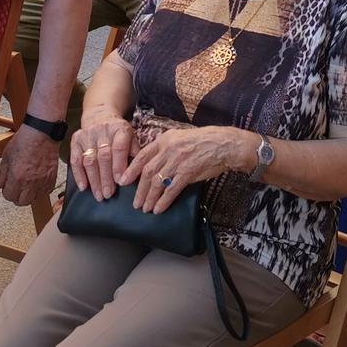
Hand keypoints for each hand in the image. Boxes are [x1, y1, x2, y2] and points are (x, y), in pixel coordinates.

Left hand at [0, 124, 59, 206]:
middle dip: (16, 197)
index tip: (7, 186)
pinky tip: (36, 183)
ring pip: (34, 199)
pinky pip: (45, 192)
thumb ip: (1, 175)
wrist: (41, 133)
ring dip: (28, 195)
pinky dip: (40, 190)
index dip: (6, 191)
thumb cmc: (24, 141)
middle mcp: (31, 183)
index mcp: (17, 177)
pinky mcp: (52, 178)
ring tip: (26, 185)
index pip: (9, 196)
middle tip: (15, 188)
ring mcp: (42, 181)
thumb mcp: (7, 157)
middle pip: (22, 202)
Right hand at [68, 115, 133, 197]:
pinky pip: (75, 159)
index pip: (119, 148)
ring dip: (93, 179)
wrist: (101, 116)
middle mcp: (103, 131)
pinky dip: (78, 174)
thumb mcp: (132, 138)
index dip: (119, 166)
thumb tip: (137, 175)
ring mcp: (88, 135)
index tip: (120, 182)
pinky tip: (83, 186)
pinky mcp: (76, 139)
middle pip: (103, 156)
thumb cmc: (119, 133)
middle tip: (108, 194)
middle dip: (106, 178)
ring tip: (98, 195)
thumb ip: (135, 154)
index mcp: (120, 130)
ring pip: (89, 160)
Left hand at [119, 124, 246, 212]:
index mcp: (164, 140)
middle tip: (135, 202)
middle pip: (147, 172)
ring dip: (149, 197)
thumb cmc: (201, 141)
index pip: (142, 156)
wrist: (223, 144)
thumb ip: (164, 148)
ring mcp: (178, 162)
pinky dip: (163, 201)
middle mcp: (168, 150)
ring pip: (157, 182)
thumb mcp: (179, 137)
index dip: (131, 170)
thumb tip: (151, 161)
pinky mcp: (188, 173)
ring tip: (145, 208)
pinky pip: (171, 190)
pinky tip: (159, 208)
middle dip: (139, 189)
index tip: (123, 181)